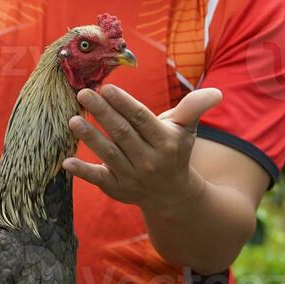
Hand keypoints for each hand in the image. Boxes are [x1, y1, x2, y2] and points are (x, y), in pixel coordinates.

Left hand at [63, 85, 223, 213]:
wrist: (173, 195)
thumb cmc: (175, 151)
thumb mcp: (186, 129)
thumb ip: (194, 108)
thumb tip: (217, 92)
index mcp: (165, 141)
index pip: (141, 119)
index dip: (123, 103)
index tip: (106, 88)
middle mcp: (149, 160)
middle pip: (122, 133)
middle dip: (102, 113)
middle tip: (83, 94)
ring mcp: (132, 176)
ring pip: (109, 154)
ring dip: (90, 137)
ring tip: (73, 119)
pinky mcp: (118, 189)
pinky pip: (99, 179)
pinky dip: (83, 172)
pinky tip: (67, 161)